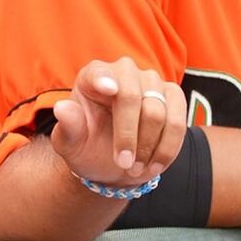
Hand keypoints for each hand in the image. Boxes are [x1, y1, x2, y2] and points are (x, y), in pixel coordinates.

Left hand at [50, 57, 187, 188]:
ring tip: (134, 169)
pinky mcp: (173, 97)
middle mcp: (124, 71)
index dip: (104, 80)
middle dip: (128, 136)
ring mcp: (151, 81)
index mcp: (92, 76)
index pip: (98, 74)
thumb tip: (62, 109)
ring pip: (158, 113)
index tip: (108, 90)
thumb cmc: (88, 147)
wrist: (115, 160)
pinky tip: (154, 166)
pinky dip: (167, 149)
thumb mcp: (71, 144)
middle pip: (131, 98)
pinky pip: (178, 123)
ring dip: (148, 147)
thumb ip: (68, 127)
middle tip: (123, 164)